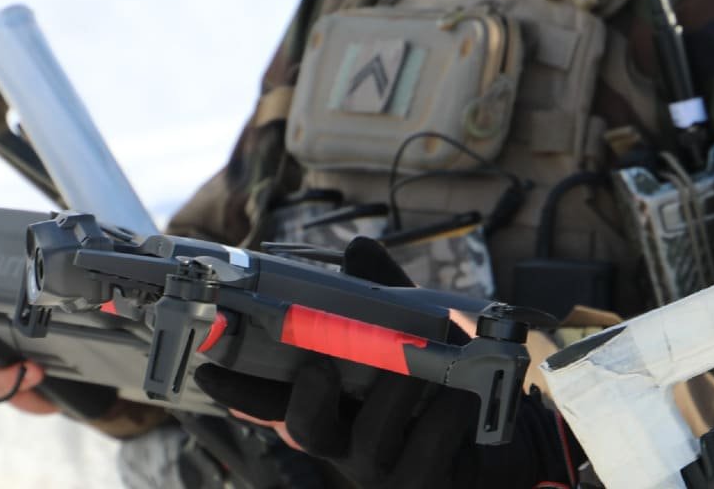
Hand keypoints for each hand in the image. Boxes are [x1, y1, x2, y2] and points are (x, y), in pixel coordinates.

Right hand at [194, 238, 570, 488]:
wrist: (507, 441)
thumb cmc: (449, 387)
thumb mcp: (419, 334)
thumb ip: (385, 296)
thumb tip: (357, 248)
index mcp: (339, 407)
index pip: (277, 402)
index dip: (240, 389)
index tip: (207, 370)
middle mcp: (352, 444)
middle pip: (309, 430)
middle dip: (308, 399)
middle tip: (320, 367)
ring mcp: (388, 470)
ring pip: (370, 440)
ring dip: (395, 395)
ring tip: (423, 368)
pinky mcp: (428, 482)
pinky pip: (428, 451)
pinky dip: (445, 416)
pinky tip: (462, 398)